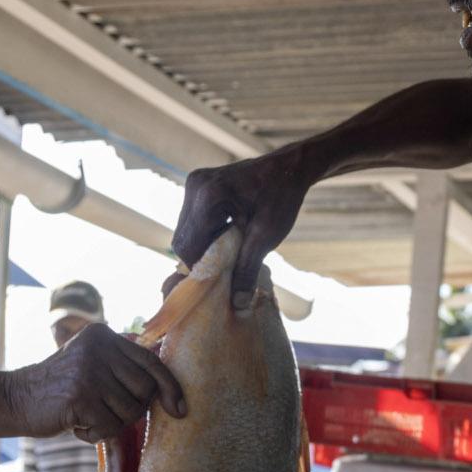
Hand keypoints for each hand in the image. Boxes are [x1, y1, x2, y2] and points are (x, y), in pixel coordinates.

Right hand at [17, 322, 185, 442]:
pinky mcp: (81, 396)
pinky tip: (77, 427)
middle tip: (106, 412)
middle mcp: (98, 348)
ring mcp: (89, 371)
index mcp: (104, 335)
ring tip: (88, 417)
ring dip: (112, 424)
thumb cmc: (60, 389)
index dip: (170, 387)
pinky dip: (96, 435)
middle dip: (133, 410)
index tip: (180, 409)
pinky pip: (111, 427)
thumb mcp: (91, 364)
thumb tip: (170, 389)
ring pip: (131, 411)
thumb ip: (123, 367)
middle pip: (145, 390)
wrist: (14, 399)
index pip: (151, 361)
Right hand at [172, 144, 315, 307]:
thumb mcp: (266, 237)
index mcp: (209, 197)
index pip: (188, 246)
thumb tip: (236, 304)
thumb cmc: (282, 198)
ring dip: (203, 247)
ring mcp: (194, 183)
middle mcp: (195, 186)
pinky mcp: (198, 185)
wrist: (289, 168)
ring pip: (185, 231)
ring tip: (229, 251)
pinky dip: (205, 234)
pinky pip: (192, 220)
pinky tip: (227, 236)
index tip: (219, 282)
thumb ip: (247, 269)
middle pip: (182, 239)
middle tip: (226, 269)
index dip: (201, 269)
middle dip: (201, 259)